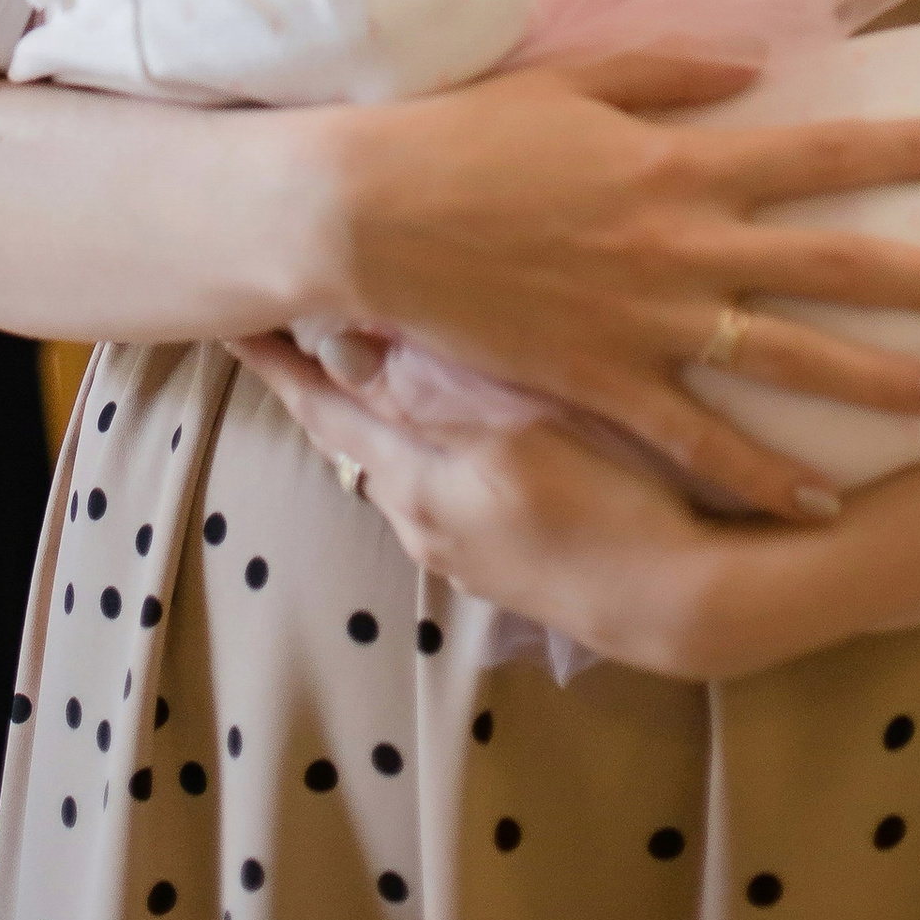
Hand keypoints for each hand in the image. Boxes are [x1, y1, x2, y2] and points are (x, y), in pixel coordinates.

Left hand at [237, 327, 760, 679]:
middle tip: (270, 322)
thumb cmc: (614, 502)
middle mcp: (422, 518)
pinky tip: (426, 421)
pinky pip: (426, 484)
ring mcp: (458, 544)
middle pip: (346, 436)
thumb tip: (345, 343)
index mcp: (420, 482)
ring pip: (386, 459)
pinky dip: (407, 442)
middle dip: (307, 381)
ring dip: (358, 409)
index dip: (279, 359)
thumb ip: (434, 391)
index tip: (235, 316)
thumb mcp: (522, 435)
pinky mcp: (493, 559)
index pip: (328, 406)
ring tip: (338, 354)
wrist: (684, 603)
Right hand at [323, 51, 919, 519]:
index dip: (904, 146)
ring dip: (878, 382)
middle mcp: (682, 243)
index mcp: (679, 160)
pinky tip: (823, 505)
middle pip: (833, 262)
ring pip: (788, 360)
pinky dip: (763, 476)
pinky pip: (700, 442)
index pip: (819, 149)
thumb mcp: (574, 78)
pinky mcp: (606, 382)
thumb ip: (672, 68)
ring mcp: (648, 320)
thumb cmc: (470, 134)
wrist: (377, 214)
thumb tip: (762, 67)